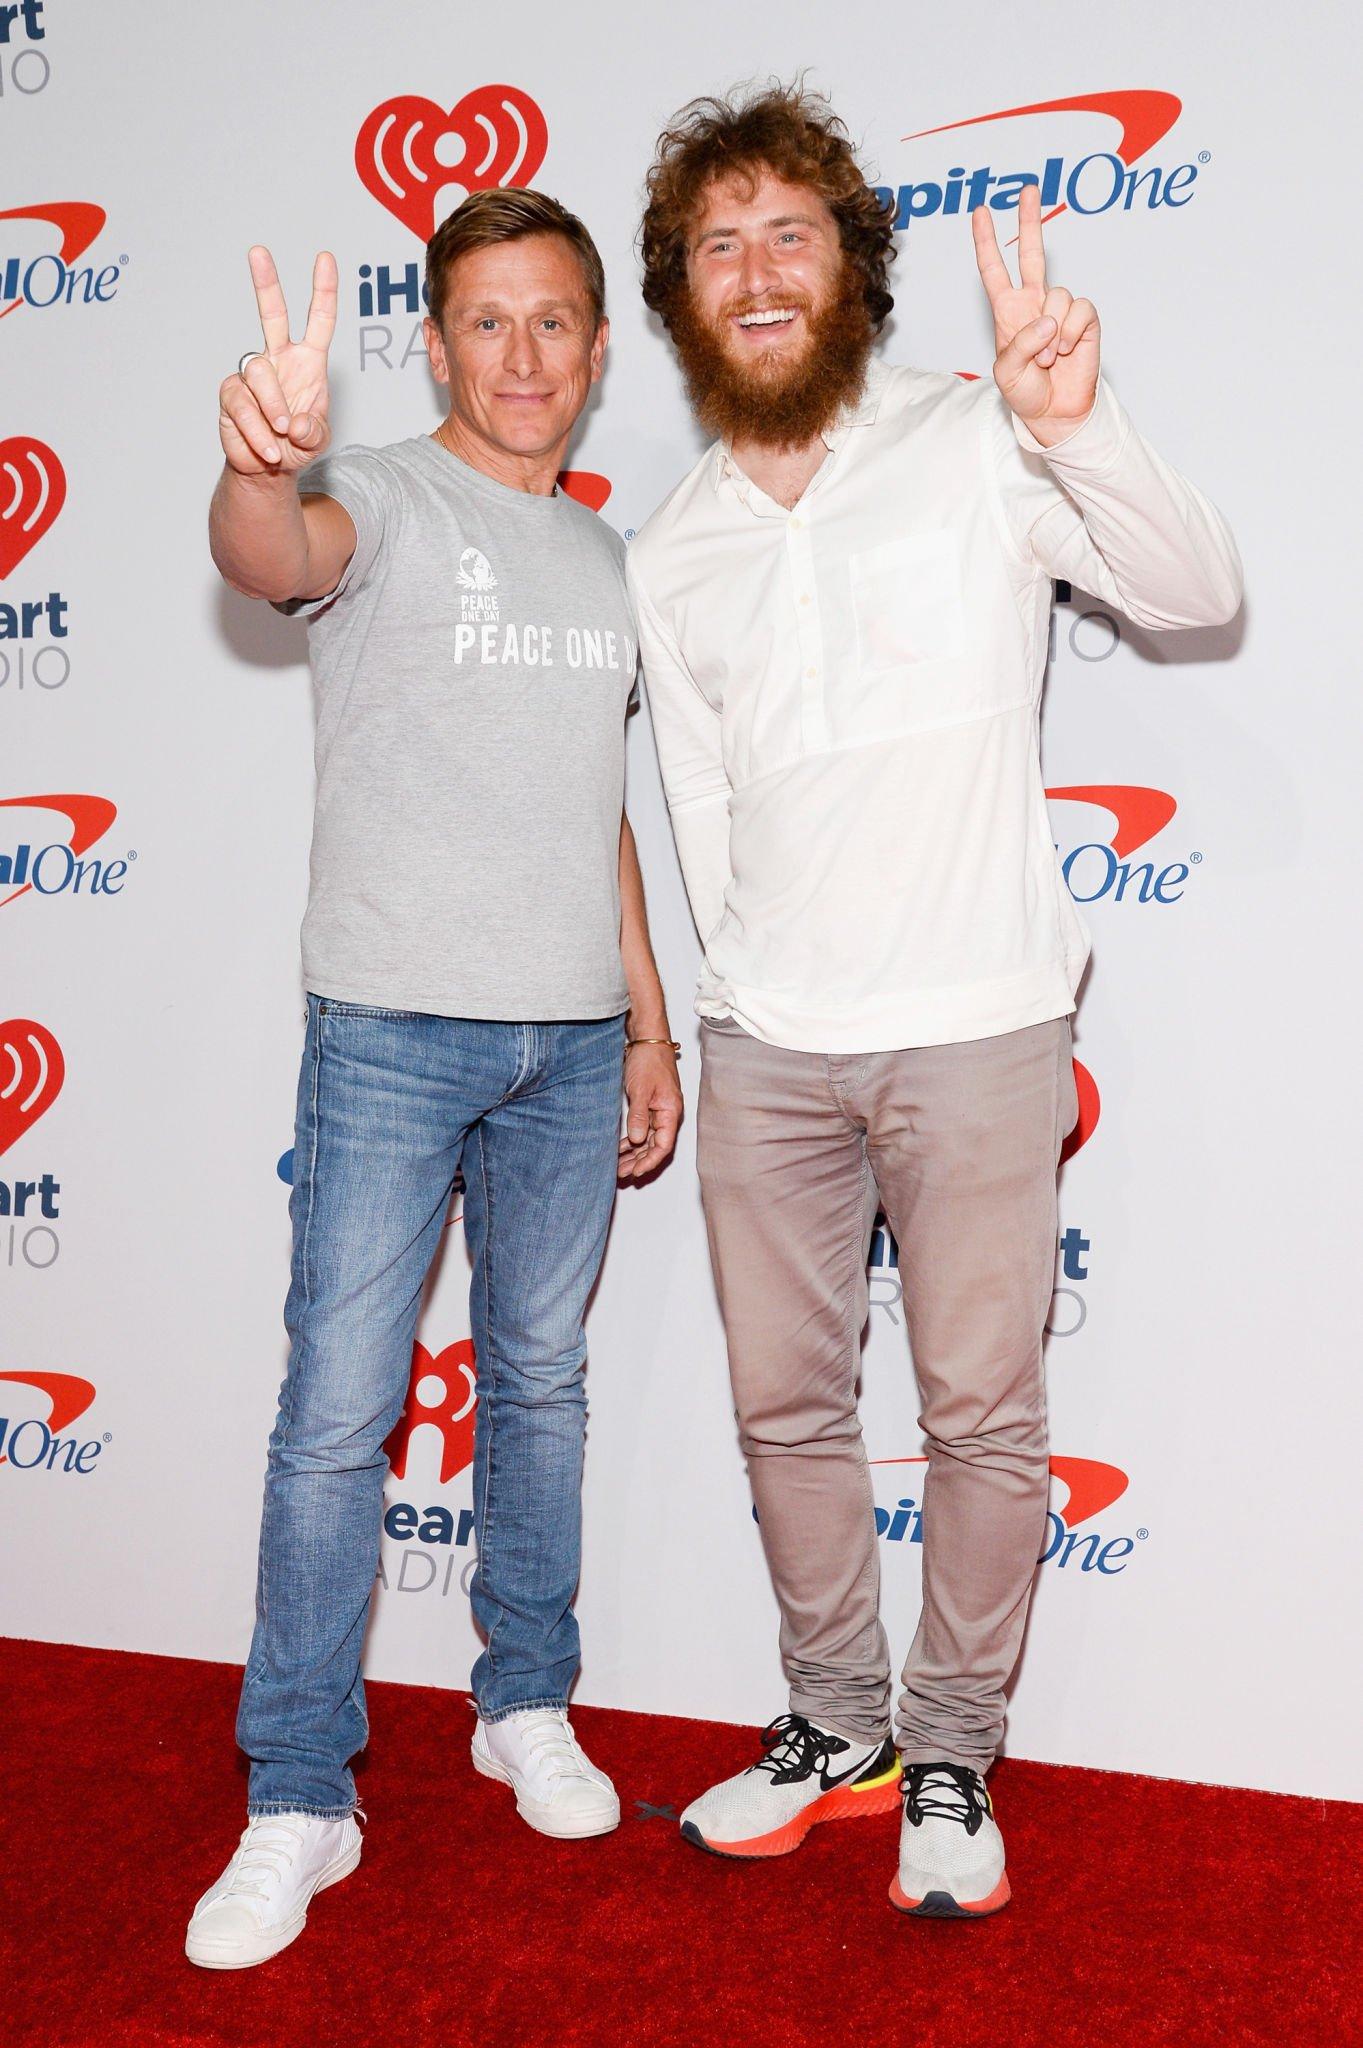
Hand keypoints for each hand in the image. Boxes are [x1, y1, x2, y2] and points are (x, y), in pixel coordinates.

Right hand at [218, 247, 336, 477]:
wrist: (268, 470)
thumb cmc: (297, 445)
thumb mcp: (317, 440)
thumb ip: (314, 431)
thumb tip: (296, 422)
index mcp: (308, 361)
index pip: (319, 320)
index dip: (323, 290)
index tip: (324, 259)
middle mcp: (279, 359)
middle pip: (272, 313)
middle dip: (266, 282)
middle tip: (258, 251)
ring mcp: (253, 374)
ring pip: (260, 374)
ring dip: (273, 408)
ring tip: (282, 434)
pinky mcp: (232, 394)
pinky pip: (243, 405)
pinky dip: (258, 431)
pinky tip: (267, 448)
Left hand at [618, 1044, 682, 1182]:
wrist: (648, 1039)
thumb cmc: (649, 1060)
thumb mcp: (640, 1089)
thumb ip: (639, 1115)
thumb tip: (638, 1140)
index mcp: (671, 1111)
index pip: (664, 1145)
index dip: (650, 1161)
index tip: (636, 1172)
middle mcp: (667, 1114)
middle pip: (656, 1146)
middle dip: (639, 1161)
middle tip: (622, 1173)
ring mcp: (659, 1110)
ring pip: (648, 1140)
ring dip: (634, 1153)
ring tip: (619, 1166)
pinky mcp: (650, 1106)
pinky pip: (643, 1129)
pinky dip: (632, 1140)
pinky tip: (621, 1148)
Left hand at [972, 184, 1099, 444]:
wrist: (1055, 411)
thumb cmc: (1025, 393)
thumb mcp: (1007, 372)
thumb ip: (1020, 343)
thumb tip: (1048, 320)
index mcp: (1008, 311)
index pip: (994, 270)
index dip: (986, 242)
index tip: (980, 212)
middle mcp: (1034, 303)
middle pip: (1032, 253)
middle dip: (1028, 221)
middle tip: (1027, 189)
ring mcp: (1060, 309)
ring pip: (1058, 295)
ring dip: (1052, 332)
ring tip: (1048, 358)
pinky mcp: (1084, 318)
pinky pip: (1080, 310)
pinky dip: (1072, 333)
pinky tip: (1067, 351)